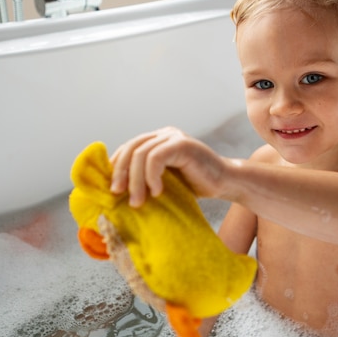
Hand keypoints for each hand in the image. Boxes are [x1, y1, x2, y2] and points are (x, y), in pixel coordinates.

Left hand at [110, 127, 226, 206]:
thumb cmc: (196, 186)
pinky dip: (151, 177)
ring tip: (138, 201)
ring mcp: (173, 137)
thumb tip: (117, 190)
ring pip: (141, 154)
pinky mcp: (182, 144)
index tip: (112, 189)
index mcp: (158, 140)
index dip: (116, 166)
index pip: (128, 148)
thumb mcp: (164, 181)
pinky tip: (158, 192)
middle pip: (131, 148)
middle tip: (118, 195)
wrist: (225, 183)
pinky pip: (156, 158)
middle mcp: (164, 134)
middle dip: (121, 173)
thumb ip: (145, 177)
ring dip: (135, 181)